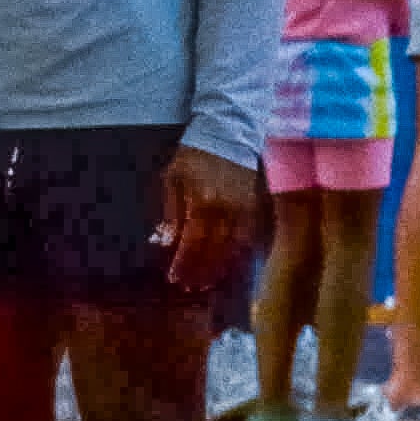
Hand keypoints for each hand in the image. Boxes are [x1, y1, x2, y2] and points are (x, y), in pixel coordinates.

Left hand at [156, 145, 261, 293]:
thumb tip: (165, 242)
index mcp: (201, 202)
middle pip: (212, 250)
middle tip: (189, 287)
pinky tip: (227, 266)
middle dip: (199, 272)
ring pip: (231, 249)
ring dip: (218, 269)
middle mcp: (225, 210)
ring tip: (206, 283)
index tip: (174, 278)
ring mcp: (243, 210)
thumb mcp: (173, 178)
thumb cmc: (194, 155)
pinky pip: (246, 238)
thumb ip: (171, 212)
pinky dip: (236, 255)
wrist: (228, 134)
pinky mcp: (254, 208)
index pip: (192, 242)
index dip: (183, 263)